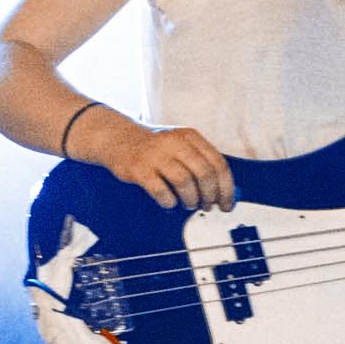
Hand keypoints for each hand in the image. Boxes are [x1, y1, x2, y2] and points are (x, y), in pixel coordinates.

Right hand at [91, 115, 237, 212]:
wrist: (118, 139)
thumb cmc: (155, 149)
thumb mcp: (180, 147)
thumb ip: (201, 165)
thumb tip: (224, 194)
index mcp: (190, 136)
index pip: (218, 163)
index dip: (226, 188)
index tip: (226, 204)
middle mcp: (175, 142)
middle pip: (204, 173)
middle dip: (210, 196)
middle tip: (207, 206)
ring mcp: (155, 155)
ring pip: (184, 181)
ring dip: (191, 199)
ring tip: (189, 205)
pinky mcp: (139, 169)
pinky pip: (160, 190)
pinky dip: (169, 201)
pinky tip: (169, 203)